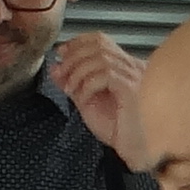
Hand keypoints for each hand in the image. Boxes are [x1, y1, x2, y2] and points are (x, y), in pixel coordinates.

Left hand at [48, 30, 154, 170]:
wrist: (133, 150)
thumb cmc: (116, 128)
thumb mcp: (86, 101)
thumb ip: (72, 83)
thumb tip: (55, 68)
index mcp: (123, 66)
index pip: (100, 39)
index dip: (77, 42)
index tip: (60, 53)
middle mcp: (132, 66)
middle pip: (99, 45)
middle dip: (74, 57)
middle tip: (61, 74)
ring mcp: (135, 76)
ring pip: (101, 59)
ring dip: (78, 72)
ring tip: (70, 90)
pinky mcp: (133, 89)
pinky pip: (106, 76)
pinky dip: (88, 85)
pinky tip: (84, 99)